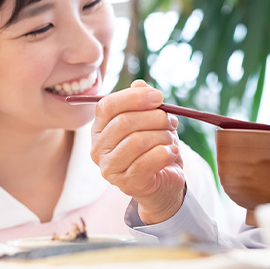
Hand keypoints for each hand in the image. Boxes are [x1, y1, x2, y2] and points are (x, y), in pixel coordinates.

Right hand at [91, 80, 185, 224]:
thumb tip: (140, 84)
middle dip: (155, 117)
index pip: (108, 105)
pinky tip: (171, 152)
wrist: (165, 181)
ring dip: (162, 136)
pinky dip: (165, 153)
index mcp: (100, 129)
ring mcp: (110, 169)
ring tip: (171, 139)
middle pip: (124, 122)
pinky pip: (147, 162)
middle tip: (171, 120)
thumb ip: (143, 101)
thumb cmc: (155, 146)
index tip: (159, 97)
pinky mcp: (127, 184)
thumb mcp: (151, 120)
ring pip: (136, 141)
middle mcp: (98, 149)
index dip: (135, 97)